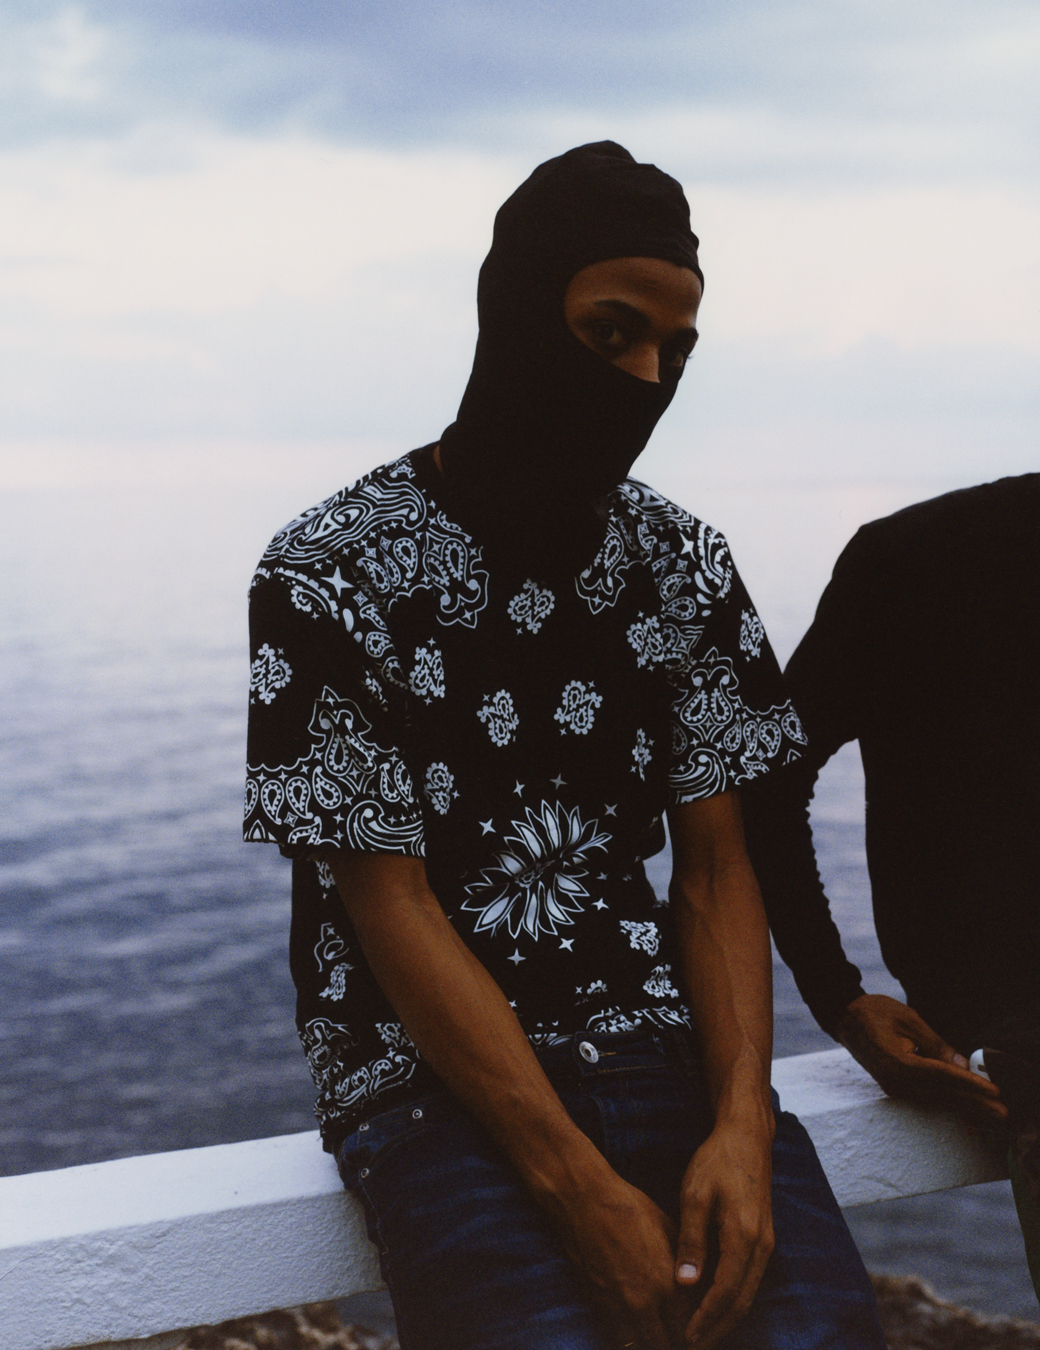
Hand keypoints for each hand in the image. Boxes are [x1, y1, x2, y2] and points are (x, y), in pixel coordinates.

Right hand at [554, 1172, 690, 1349]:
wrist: (583, 1200)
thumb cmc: (629, 1207)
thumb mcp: (668, 1229)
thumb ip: (685, 1264)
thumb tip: (700, 1283)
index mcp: (665, 1284)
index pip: (688, 1329)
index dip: (696, 1334)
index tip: (698, 1333)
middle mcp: (641, 1304)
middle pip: (663, 1345)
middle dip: (673, 1343)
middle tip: (679, 1338)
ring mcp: (614, 1307)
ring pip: (636, 1346)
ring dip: (648, 1342)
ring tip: (656, 1335)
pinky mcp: (594, 1303)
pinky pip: (614, 1335)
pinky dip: (626, 1337)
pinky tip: (634, 1330)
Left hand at [673, 1121, 774, 1346]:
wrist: (747, 1136)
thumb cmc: (717, 1161)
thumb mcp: (696, 1195)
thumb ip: (691, 1240)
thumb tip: (685, 1283)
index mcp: (743, 1235)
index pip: (726, 1291)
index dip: (706, 1317)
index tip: (687, 1337)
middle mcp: (761, 1245)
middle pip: (742, 1301)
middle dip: (719, 1328)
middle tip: (694, 1346)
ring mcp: (767, 1242)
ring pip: (749, 1292)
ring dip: (727, 1316)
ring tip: (703, 1333)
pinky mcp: (765, 1237)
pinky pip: (751, 1278)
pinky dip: (735, 1298)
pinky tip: (716, 1304)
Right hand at [836, 993, 1006, 1127]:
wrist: (845, 1018)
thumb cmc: (876, 1012)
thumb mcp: (909, 1020)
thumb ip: (936, 1044)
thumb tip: (962, 1064)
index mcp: (897, 1062)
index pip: (941, 1075)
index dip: (970, 1083)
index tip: (993, 1089)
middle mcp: (895, 1081)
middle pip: (942, 1095)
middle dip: (975, 1104)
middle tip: (1002, 1112)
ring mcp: (893, 1088)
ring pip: (936, 1101)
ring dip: (966, 1108)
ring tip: (991, 1116)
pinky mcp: (894, 1088)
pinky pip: (926, 1099)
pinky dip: (949, 1104)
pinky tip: (967, 1110)